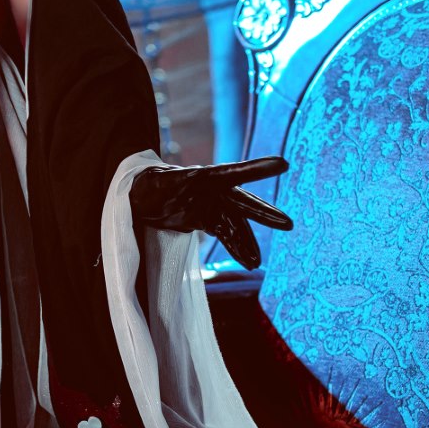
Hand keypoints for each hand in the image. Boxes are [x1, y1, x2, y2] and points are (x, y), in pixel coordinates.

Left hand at [129, 156, 292, 270]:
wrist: (141, 195)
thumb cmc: (150, 183)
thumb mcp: (157, 182)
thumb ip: (163, 183)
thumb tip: (158, 182)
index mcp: (205, 176)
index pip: (234, 172)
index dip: (257, 169)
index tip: (283, 164)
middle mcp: (215, 190)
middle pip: (243, 204)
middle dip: (264, 215)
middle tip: (287, 224)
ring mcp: (213, 206)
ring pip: (236, 225)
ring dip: (247, 243)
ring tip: (256, 262)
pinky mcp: (208, 220)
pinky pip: (227, 235)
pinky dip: (237, 248)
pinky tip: (249, 262)